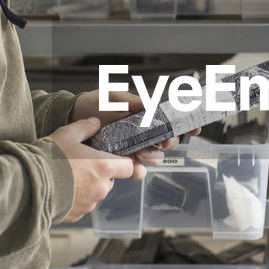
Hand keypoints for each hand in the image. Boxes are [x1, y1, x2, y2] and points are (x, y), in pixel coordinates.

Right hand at [50, 117, 139, 221]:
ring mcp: (90, 204)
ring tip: (67, 177)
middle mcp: (101, 188)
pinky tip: (61, 189)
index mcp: (104, 167)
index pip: (129, 167)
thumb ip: (85, 127)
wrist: (29, 185)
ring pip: (95, 193)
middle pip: (110, 180)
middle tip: (81, 165)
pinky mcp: (78, 215)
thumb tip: (95, 122)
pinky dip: (75, 198)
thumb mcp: (67, 134)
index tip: (112, 158)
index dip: (122, 162)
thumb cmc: (49, 159)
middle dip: (100, 173)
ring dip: (87, 186)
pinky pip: (82, 205)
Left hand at [70, 87, 200, 163]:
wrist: (73, 117)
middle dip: (169, 143)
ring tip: (142, 151)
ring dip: (153, 156)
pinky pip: (137, 170)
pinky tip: (133, 165)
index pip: (172, 122)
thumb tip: (154, 103)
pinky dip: (138, 170)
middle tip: (163, 140)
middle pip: (168, 143)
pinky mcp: (121, 161)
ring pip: (156, 158)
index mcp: (147, 117)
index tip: (195, 128)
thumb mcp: (115, 97)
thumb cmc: (95, 103)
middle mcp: (144, 134)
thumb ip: (134, 101)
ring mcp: (134, 148)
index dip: (187, 126)